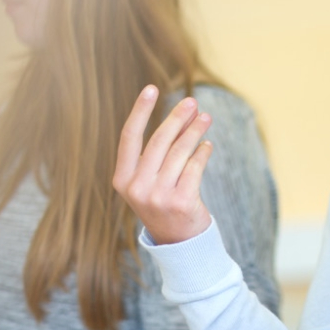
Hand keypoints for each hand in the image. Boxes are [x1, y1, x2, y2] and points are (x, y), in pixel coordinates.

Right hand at [113, 86, 213, 244]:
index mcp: (122, 179)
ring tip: (206, 117)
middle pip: (159, 141)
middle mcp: (136, 188)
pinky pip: (195, 166)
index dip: (140, 111)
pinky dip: (203, 152)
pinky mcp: (181, 202)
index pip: (129, 137)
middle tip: (192, 102)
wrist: (179, 242)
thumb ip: (160, 151)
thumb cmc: (164, 201)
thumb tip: (183, 113)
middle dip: (177, 117)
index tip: (151, 88)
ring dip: (195, 130)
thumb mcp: (151, 179)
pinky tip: (207, 144)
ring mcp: (158, 196)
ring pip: (180, 151)